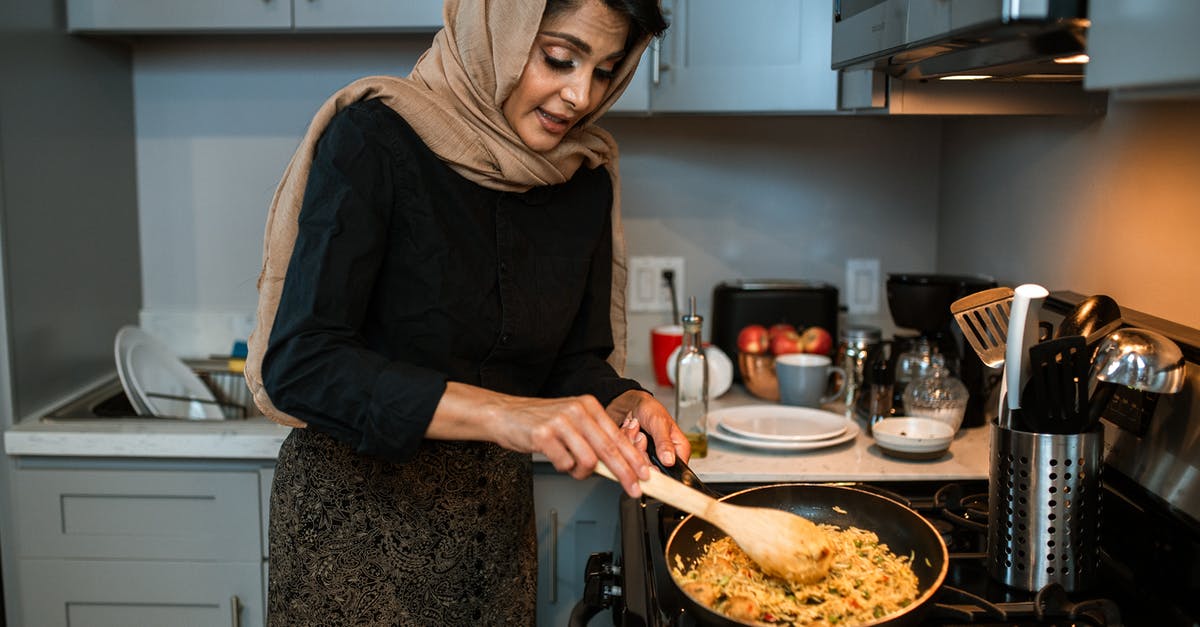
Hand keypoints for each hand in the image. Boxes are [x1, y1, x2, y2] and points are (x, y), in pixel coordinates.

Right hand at [480, 391, 650, 496]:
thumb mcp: (571, 423)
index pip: (618, 437)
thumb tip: (618, 466)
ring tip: (571, 467)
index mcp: (588, 406)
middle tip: (634, 488)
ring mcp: (560, 421)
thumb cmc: (539, 421)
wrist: (504, 414)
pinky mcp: (544, 434)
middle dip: (625, 473)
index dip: (634, 459)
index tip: (645, 476)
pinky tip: (555, 459)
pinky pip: (564, 463)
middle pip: (609, 449)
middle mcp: (577, 410)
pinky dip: (563, 468)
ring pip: (588, 459)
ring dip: (582, 472)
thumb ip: (593, 440)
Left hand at [605, 390, 689, 465]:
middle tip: (641, 435)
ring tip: (635, 428)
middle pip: (652, 469)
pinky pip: (626, 457)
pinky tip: (629, 430)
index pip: (674, 471)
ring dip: (632, 443)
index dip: (660, 469)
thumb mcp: (659, 422)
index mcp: (677, 449)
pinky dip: (625, 441)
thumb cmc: (649, 408)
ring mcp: (648, 456)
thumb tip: (669, 460)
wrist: (629, 402)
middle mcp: (664, 455)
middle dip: (641, 451)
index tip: (650, 463)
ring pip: (637, 464)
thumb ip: (664, 442)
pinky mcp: (635, 455)